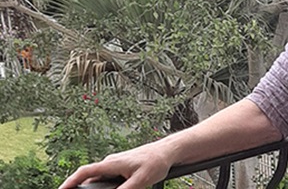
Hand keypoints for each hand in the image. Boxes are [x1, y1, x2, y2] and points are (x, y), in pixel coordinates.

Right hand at [58, 142, 174, 188]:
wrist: (168, 152)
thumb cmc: (156, 161)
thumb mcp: (141, 179)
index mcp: (112, 163)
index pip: (84, 172)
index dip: (70, 182)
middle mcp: (110, 163)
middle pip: (90, 179)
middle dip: (80, 188)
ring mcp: (115, 166)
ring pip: (99, 180)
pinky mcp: (121, 169)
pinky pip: (107, 180)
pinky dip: (105, 187)